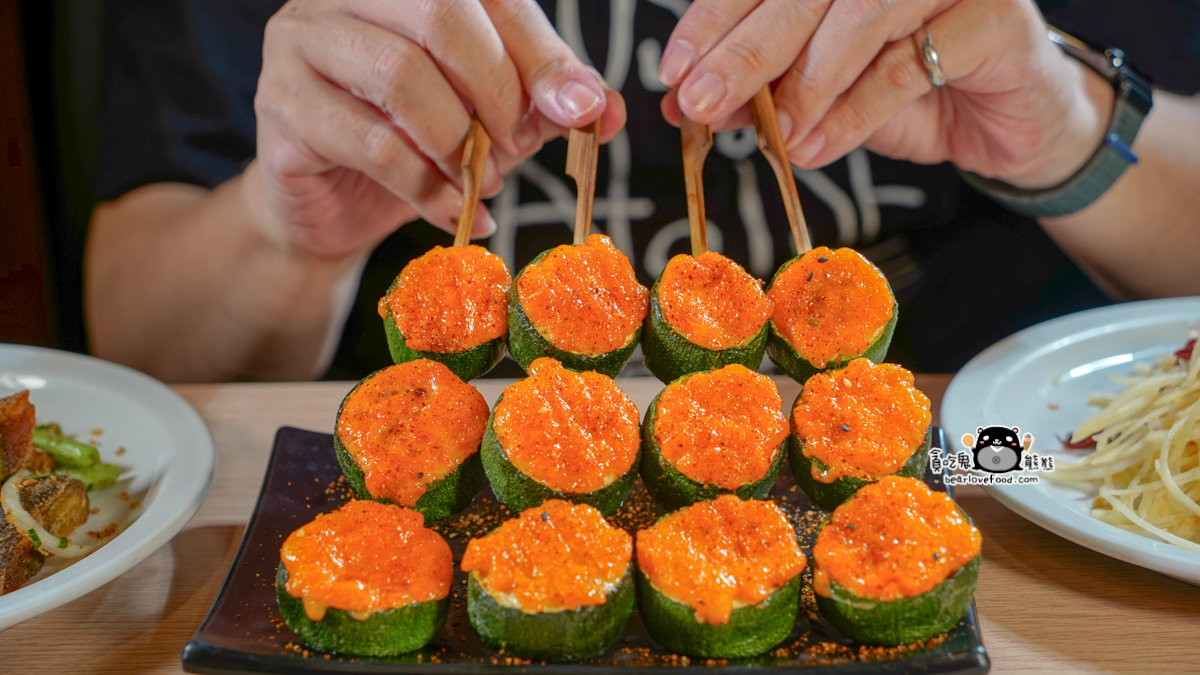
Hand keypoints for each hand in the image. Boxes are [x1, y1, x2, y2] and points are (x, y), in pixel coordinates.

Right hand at [252, 0, 626, 259]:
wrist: (333, 212)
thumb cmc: (415, 149)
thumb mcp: (493, 119)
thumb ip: (543, 103)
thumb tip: (602, 107)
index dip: (540, 51)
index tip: (579, 110)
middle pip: (440, 14)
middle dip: (497, 90)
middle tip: (518, 148)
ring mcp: (301, 41)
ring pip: (401, 74)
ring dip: (458, 142)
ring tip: (483, 182)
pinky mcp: (280, 104)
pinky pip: (372, 143)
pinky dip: (426, 187)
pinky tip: (453, 211)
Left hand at [657, 0, 1111, 189]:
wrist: (1005, 123)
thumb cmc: (907, 93)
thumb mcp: (819, 96)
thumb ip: (759, 92)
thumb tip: (684, 104)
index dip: (714, 18)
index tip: (673, 70)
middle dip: (744, 50)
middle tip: (699, 102)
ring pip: (857, 16)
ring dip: (804, 83)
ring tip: (773, 137)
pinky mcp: (995, 18)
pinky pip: (909, 62)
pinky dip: (855, 111)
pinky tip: (818, 147)